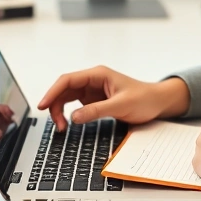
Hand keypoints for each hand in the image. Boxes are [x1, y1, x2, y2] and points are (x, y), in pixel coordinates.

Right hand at [37, 66, 190, 131]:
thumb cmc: (145, 99)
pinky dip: (68, 114)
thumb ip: (97, 111)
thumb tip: (74, 117)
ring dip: (60, 110)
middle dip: (55, 105)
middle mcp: (93, 80)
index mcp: (98, 74)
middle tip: (56, 124)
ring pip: (67, 97)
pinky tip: (68, 123)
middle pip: (64, 89)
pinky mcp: (95, 100)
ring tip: (62, 126)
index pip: (68, 80)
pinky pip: (75, 105)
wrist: (158, 103)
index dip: (52, 92)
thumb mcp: (121, 106)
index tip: (42, 105)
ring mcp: (93, 90)